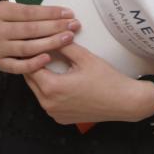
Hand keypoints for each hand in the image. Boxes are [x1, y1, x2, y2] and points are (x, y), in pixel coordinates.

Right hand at [0, 1, 78, 74]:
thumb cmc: (4, 19)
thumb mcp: (11, 8)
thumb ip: (31, 12)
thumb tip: (62, 14)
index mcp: (0, 11)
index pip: (30, 12)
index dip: (51, 13)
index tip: (69, 14)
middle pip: (30, 30)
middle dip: (55, 27)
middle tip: (73, 26)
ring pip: (27, 48)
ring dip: (50, 43)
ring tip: (68, 39)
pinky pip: (19, 67)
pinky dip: (34, 63)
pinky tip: (49, 58)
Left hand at [24, 43, 153, 124]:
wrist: (124, 102)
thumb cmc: (106, 79)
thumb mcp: (84, 57)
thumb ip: (63, 45)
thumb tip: (50, 35)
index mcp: (51, 88)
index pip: (30, 66)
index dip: (32, 52)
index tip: (36, 42)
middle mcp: (48, 104)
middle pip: (31, 79)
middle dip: (34, 64)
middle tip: (40, 49)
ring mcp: (54, 113)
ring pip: (38, 91)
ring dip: (41, 77)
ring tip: (49, 61)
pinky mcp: (61, 118)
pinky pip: (48, 101)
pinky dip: (49, 90)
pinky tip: (59, 78)